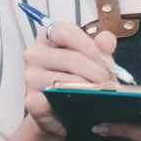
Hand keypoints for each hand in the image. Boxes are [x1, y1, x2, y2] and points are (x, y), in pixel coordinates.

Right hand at [23, 21, 118, 137]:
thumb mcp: (90, 55)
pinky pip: (59, 99)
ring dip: (89, 87)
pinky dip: (77, 100)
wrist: (60, 108)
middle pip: (70, 58)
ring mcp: (31, 77)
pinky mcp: (33, 101)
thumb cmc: (74, 76)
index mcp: (47, 36)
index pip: (66, 32)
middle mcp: (34, 54)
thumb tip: (106, 43)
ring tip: (101, 91)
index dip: (90, 46)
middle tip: (109, 81)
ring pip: (66, 80)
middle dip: (96, 71)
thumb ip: (101, 45)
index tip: (107, 61)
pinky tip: (86, 101)